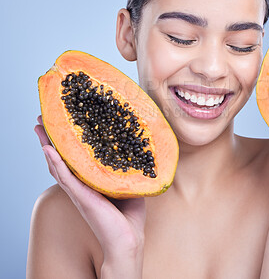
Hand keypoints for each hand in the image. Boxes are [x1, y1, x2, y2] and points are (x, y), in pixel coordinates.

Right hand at [34, 116, 145, 264]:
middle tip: (43, 121)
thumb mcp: (128, 185)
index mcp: (90, 182)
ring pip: (57, 165)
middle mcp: (80, 185)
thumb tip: (136, 153)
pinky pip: (64, 177)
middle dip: (51, 139)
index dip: (67, 143)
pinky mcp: (80, 196)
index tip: (64, 125)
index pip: (74, 159)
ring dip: (47, 146)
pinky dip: (55, 162)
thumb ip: (126, 171)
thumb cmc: (129, 216)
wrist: (128, 239)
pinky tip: (48, 149)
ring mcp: (78, 191)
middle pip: (61, 159)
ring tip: (40, 128)